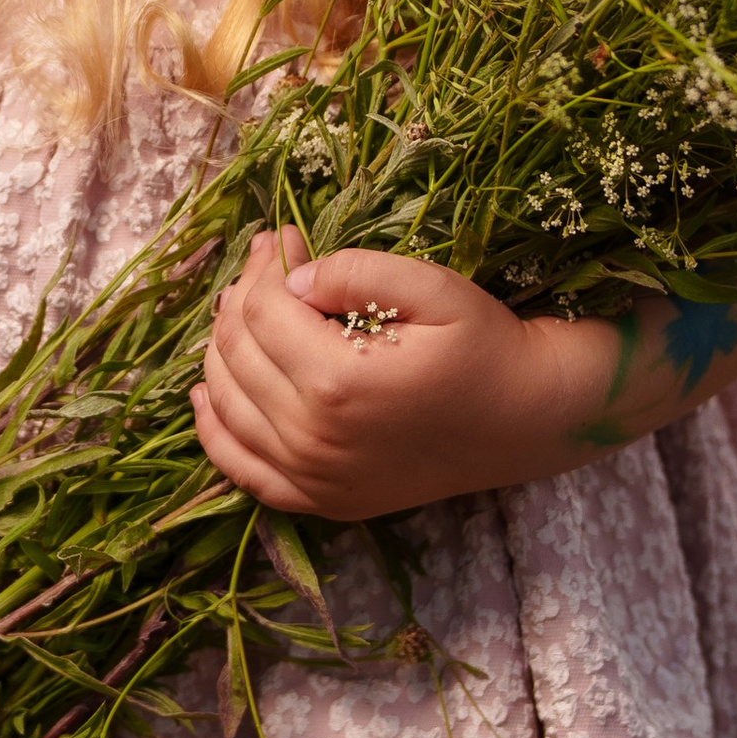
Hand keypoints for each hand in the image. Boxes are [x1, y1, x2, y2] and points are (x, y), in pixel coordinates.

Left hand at [192, 228, 648, 517]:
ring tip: (246, 309)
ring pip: (226, 402)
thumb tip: (291, 278)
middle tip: (267, 263)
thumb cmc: (484, 345)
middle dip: (241, 295)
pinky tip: (210, 391)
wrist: (526, 420)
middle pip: (236, 351)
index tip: (281, 236)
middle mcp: (314, 438)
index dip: (263, 264)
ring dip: (222, 348)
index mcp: (339, 382)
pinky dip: (214, 427)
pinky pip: (240, 467)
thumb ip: (356, 273)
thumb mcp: (433, 287)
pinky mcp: (321, 500)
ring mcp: (313, 477)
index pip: (262, 309)